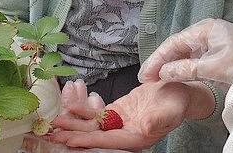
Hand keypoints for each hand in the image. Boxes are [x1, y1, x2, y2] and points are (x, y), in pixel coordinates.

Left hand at [50, 81, 210, 150]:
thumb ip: (158, 120)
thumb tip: (145, 128)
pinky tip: (70, 105)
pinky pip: (97, 112)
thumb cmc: (178, 100)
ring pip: (93, 125)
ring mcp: (120, 123)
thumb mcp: (171, 109)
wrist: (180, 90)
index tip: (71, 140)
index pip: (109, 141)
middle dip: (74, 134)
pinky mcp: (117, 112)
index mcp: (138, 138)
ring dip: (74, 123)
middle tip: (53, 134)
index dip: (89, 141)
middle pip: (95, 135)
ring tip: (54, 122)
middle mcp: (126, 133)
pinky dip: (83, 109)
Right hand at [138, 19, 232, 88]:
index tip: (146, 74)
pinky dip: (185, 69)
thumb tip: (163, 72)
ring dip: (173, 66)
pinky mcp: (220, 55)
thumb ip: (186, 69)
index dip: (157, 59)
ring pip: (186, 54)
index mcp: (205, 29)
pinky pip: (196, 60)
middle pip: (178, 47)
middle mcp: (208, 32)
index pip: (174, 43)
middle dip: (162, 62)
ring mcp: (215, 43)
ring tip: (159, 79)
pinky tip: (178, 77)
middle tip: (148, 78)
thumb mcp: (213, 68)